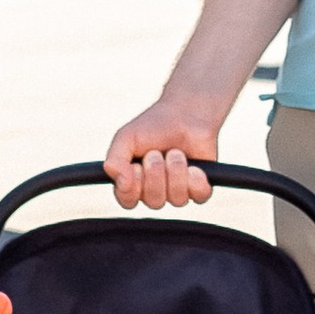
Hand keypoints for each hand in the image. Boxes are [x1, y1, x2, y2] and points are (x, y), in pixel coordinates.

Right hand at [105, 96, 220, 208]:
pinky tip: (193, 167)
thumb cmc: (154, 125)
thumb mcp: (126, 137)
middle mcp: (156, 191)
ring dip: (175, 171)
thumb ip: (115, 160)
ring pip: (176, 199)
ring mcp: (178, 190)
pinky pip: (199, 196)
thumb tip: (120, 181)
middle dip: (156, 174)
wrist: (185, 111)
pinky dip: (196, 180)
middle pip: (154, 201)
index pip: (128, 201)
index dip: (131, 188)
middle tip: (156, 152)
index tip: (135, 167)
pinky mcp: (200, 187)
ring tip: (176, 152)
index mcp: (134, 182)